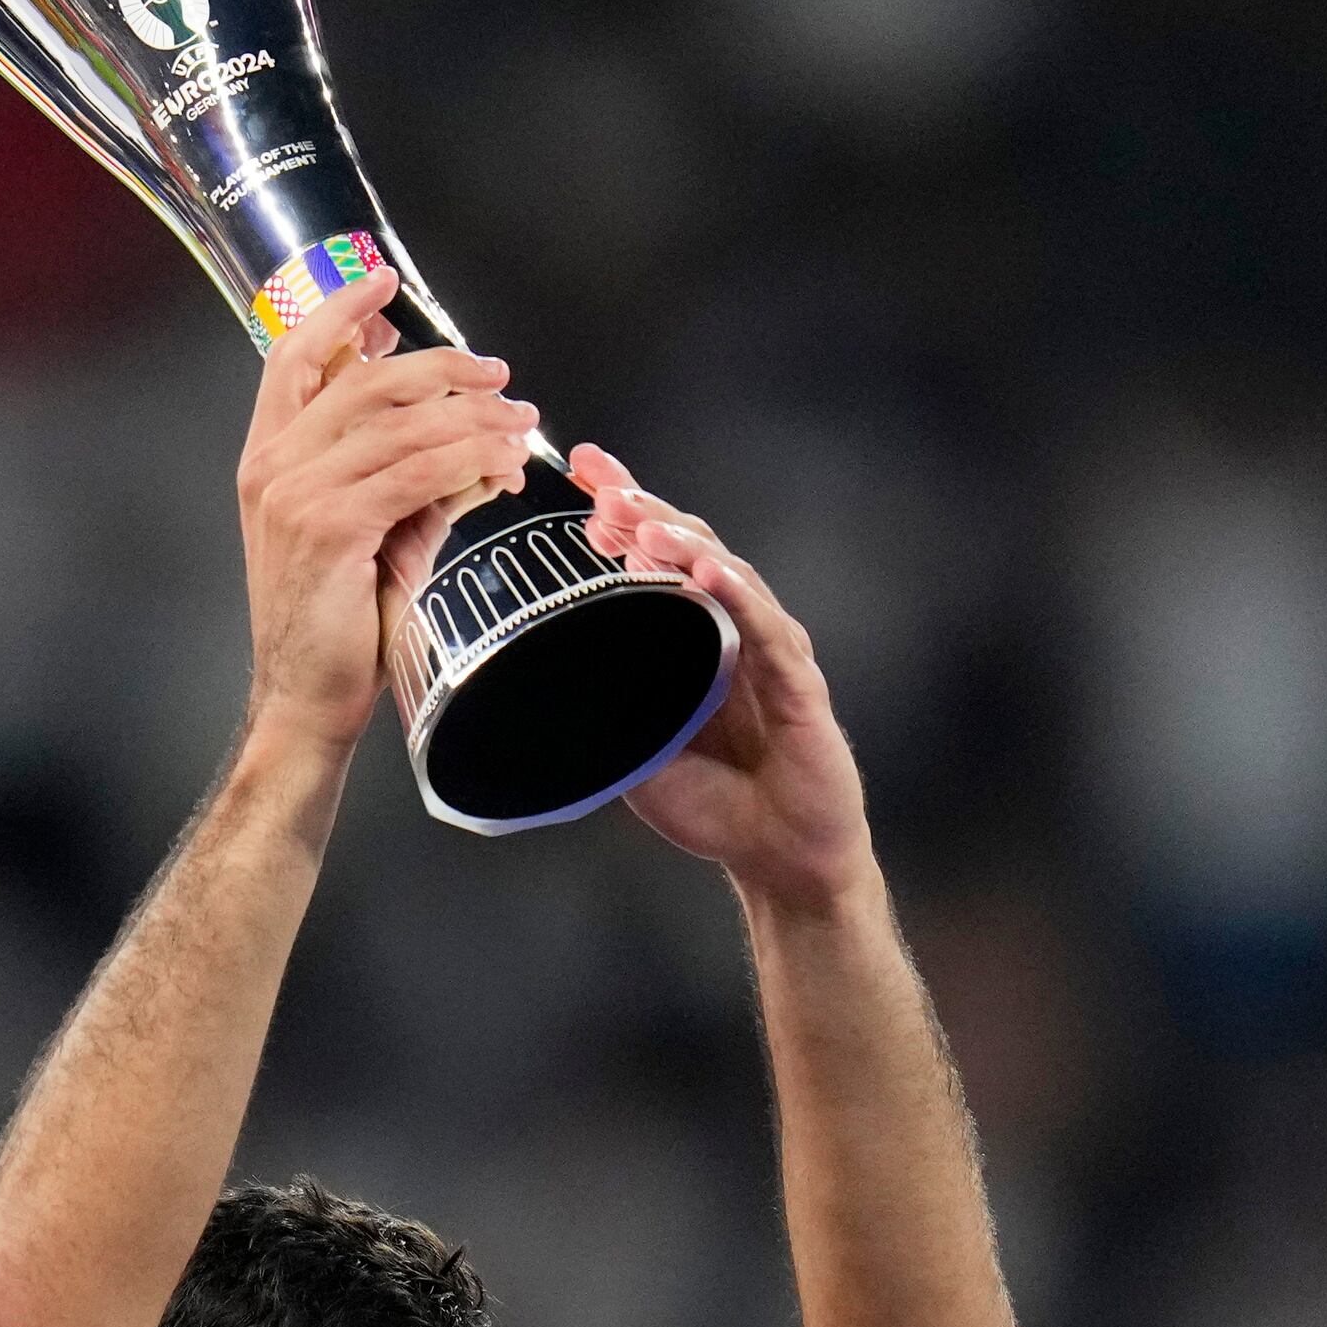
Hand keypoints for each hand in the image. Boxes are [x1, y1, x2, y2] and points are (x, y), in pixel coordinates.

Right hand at [234, 257, 538, 753]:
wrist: (307, 698)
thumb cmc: (337, 622)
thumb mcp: (371, 531)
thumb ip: (406, 475)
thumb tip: (473, 439)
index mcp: (268, 456)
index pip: (294, 356)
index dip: (340, 310)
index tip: (383, 280)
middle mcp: (272, 465)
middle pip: (366, 381)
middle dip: (442, 367)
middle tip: (498, 374)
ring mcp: (296, 494)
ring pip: (399, 423)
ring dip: (472, 415)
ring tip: (520, 422)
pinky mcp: (331, 527)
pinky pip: (414, 471)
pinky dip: (467, 458)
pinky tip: (500, 463)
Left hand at [570, 446, 872, 912]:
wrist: (778, 857)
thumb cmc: (714, 803)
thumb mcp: (633, 748)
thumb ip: (597, 706)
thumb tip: (528, 674)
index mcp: (689, 634)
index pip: (653, 556)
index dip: (620, 508)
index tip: (577, 470)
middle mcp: (731, 627)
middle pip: (688, 546)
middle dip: (642, 506)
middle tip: (598, 481)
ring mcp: (768, 649)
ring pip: (727, 576)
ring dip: (681, 544)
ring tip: (637, 521)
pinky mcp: (798, 684)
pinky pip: (766, 629)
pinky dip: (737, 596)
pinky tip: (707, 571)